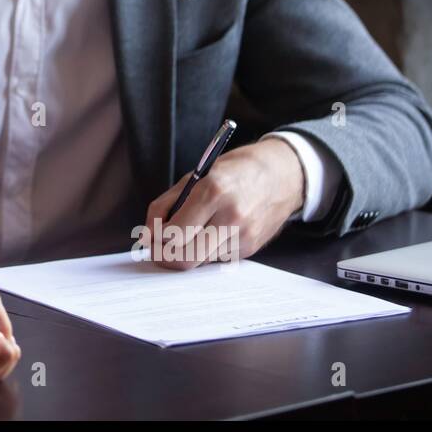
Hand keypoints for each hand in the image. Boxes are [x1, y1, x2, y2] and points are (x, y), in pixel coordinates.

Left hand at [138, 139, 303, 269]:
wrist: (283, 175)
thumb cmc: (235, 171)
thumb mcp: (195, 176)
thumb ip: (166, 204)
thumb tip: (148, 233)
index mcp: (213, 192)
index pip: (174, 234)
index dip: (156, 241)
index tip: (150, 238)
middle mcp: (231, 217)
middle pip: (186, 258)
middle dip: (166, 257)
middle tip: (160, 247)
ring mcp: (243, 236)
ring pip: (200, 260)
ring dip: (189, 251)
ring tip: (193, 230)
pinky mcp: (251, 248)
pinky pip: (217, 258)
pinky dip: (207, 249)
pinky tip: (215, 230)